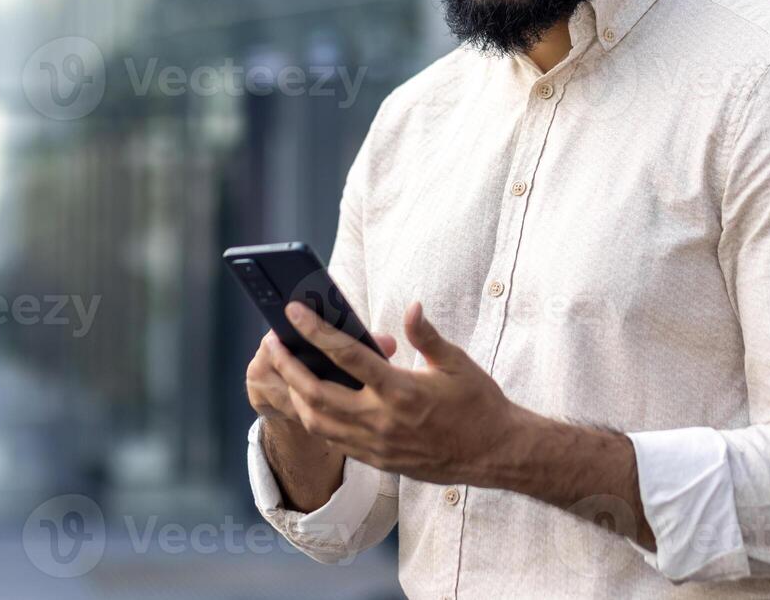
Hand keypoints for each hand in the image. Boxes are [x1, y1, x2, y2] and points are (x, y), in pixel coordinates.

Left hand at [267, 299, 520, 486]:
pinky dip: (317, 419)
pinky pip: (335, 440)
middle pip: (316, 393)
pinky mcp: (378, 461)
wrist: (496, 453)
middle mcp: (382, 420)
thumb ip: (427, 335)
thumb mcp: (456, 363)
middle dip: (288, 366)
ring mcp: (377, 445)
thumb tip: (412, 307)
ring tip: (288, 371)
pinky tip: (314, 401)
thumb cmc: (479, 403)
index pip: (346, 355)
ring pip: (318, 422)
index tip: (294, 313)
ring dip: (296, 395)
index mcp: (400, 390)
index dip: (315, 331)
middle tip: (274, 343)